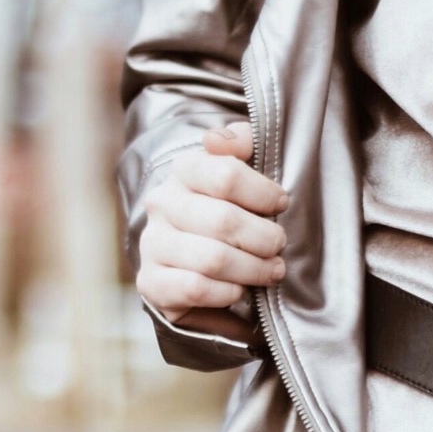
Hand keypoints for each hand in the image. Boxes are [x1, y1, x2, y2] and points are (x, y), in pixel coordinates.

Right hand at [137, 119, 286, 335]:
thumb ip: (239, 145)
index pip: (226, 175)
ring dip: (252, 269)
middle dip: (264, 238)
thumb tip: (224, 139)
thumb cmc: (225, 213)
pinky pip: (195, 288)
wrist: (189, 265)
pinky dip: (227, 292)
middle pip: (223, 221)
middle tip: (279, 247)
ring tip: (271, 271)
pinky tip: (238, 289)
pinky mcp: (151, 283)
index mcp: (184, 170)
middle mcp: (162, 204)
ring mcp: (152, 244)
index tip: (281, 204)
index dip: (263, 193)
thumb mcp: (238, 173)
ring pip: (212, 258)